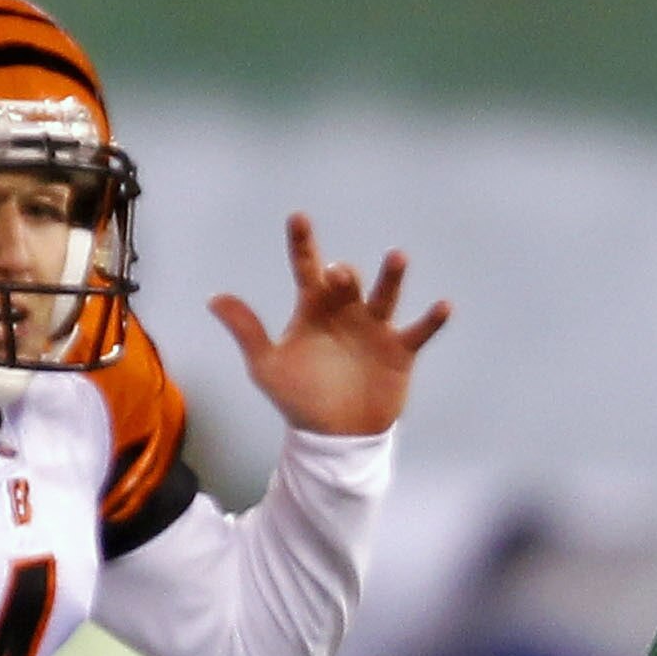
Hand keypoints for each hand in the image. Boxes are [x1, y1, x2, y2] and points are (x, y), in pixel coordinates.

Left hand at [209, 215, 448, 438]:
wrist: (335, 437)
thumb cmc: (300, 398)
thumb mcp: (267, 366)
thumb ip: (246, 330)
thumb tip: (213, 298)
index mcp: (313, 309)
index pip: (306, 268)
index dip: (302, 243)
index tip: (298, 218)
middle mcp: (346, 311)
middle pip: (347, 281)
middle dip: (345, 275)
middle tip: (341, 275)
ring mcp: (375, 328)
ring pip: (385, 295)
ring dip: (391, 276)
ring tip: (397, 257)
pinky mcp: (399, 351)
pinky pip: (418, 331)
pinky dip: (431, 320)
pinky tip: (443, 306)